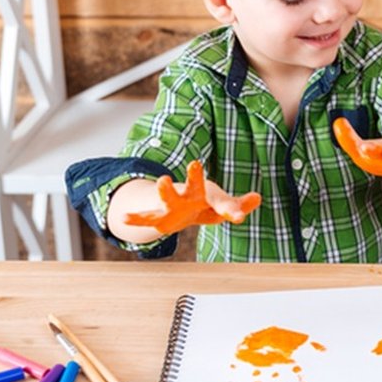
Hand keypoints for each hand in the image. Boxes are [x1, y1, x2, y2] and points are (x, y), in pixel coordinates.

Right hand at [125, 160, 261, 233]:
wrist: (175, 207)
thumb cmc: (203, 206)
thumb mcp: (220, 206)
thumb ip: (237, 204)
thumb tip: (258, 197)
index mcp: (207, 195)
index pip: (221, 200)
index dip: (231, 208)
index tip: (240, 215)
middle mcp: (189, 197)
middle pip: (193, 188)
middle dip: (194, 178)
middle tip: (195, 164)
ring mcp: (172, 205)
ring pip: (168, 198)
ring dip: (165, 190)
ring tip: (162, 180)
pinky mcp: (158, 216)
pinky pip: (146, 217)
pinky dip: (136, 218)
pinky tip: (123, 218)